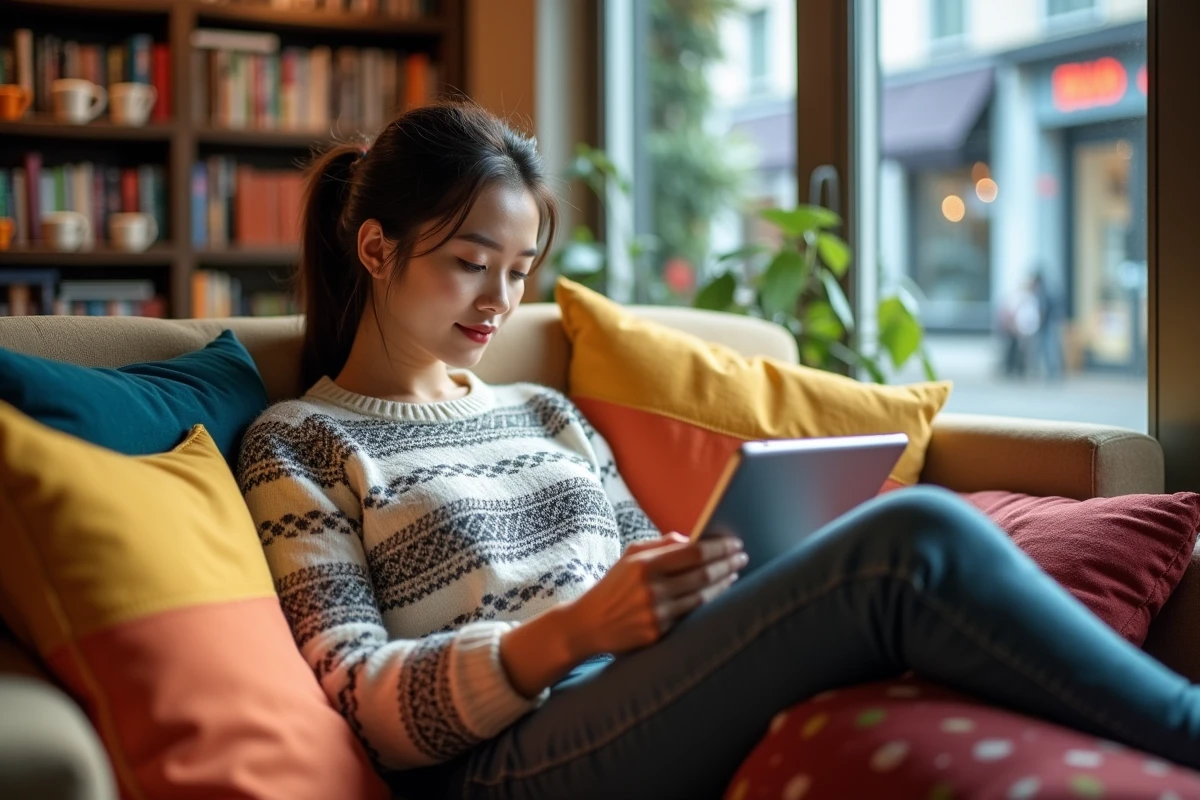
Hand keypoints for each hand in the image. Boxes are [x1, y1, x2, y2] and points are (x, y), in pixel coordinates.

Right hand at [562, 532, 746, 659]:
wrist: (587, 624)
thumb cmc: (614, 585)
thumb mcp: (630, 556)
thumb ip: (661, 544)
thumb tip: (694, 539)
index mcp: (644, 564)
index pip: (693, 552)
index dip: (719, 548)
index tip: (736, 544)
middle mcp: (651, 589)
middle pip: (703, 574)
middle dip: (727, 564)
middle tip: (742, 558)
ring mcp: (655, 614)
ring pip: (702, 597)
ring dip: (723, 584)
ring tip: (734, 574)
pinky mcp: (658, 634)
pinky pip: (691, 616)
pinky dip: (709, 603)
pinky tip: (718, 594)